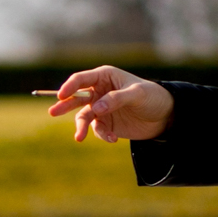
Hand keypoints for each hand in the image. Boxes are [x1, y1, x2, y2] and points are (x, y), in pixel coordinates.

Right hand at [35, 66, 173, 143]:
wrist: (165, 116)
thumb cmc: (152, 96)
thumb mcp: (136, 95)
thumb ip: (115, 99)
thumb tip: (95, 108)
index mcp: (104, 77)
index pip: (81, 79)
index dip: (69, 86)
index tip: (61, 96)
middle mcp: (99, 91)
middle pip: (75, 97)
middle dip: (64, 105)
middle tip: (52, 112)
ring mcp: (101, 108)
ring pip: (83, 116)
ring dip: (81, 127)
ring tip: (79, 138)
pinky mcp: (106, 123)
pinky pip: (97, 129)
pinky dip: (102, 135)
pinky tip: (114, 139)